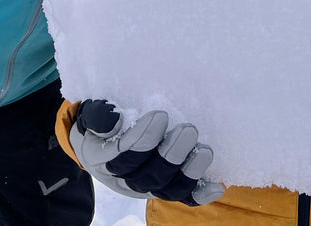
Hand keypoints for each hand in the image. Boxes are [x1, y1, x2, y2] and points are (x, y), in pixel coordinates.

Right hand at [70, 99, 223, 205]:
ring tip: (204, 151)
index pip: (123, 156)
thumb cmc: (99, 122)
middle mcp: (127, 179)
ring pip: (169, 188)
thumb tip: (113, 120)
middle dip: (171, 154)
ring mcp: (148, 185)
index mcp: (104, 160)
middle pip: (149, 175)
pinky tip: (217, 187)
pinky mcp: (166, 187)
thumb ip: (99, 115)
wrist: (100, 140)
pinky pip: (184, 196)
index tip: (160, 116)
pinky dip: (200, 194)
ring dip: (189, 172)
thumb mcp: (93, 113)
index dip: (142, 139)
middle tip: (188, 129)